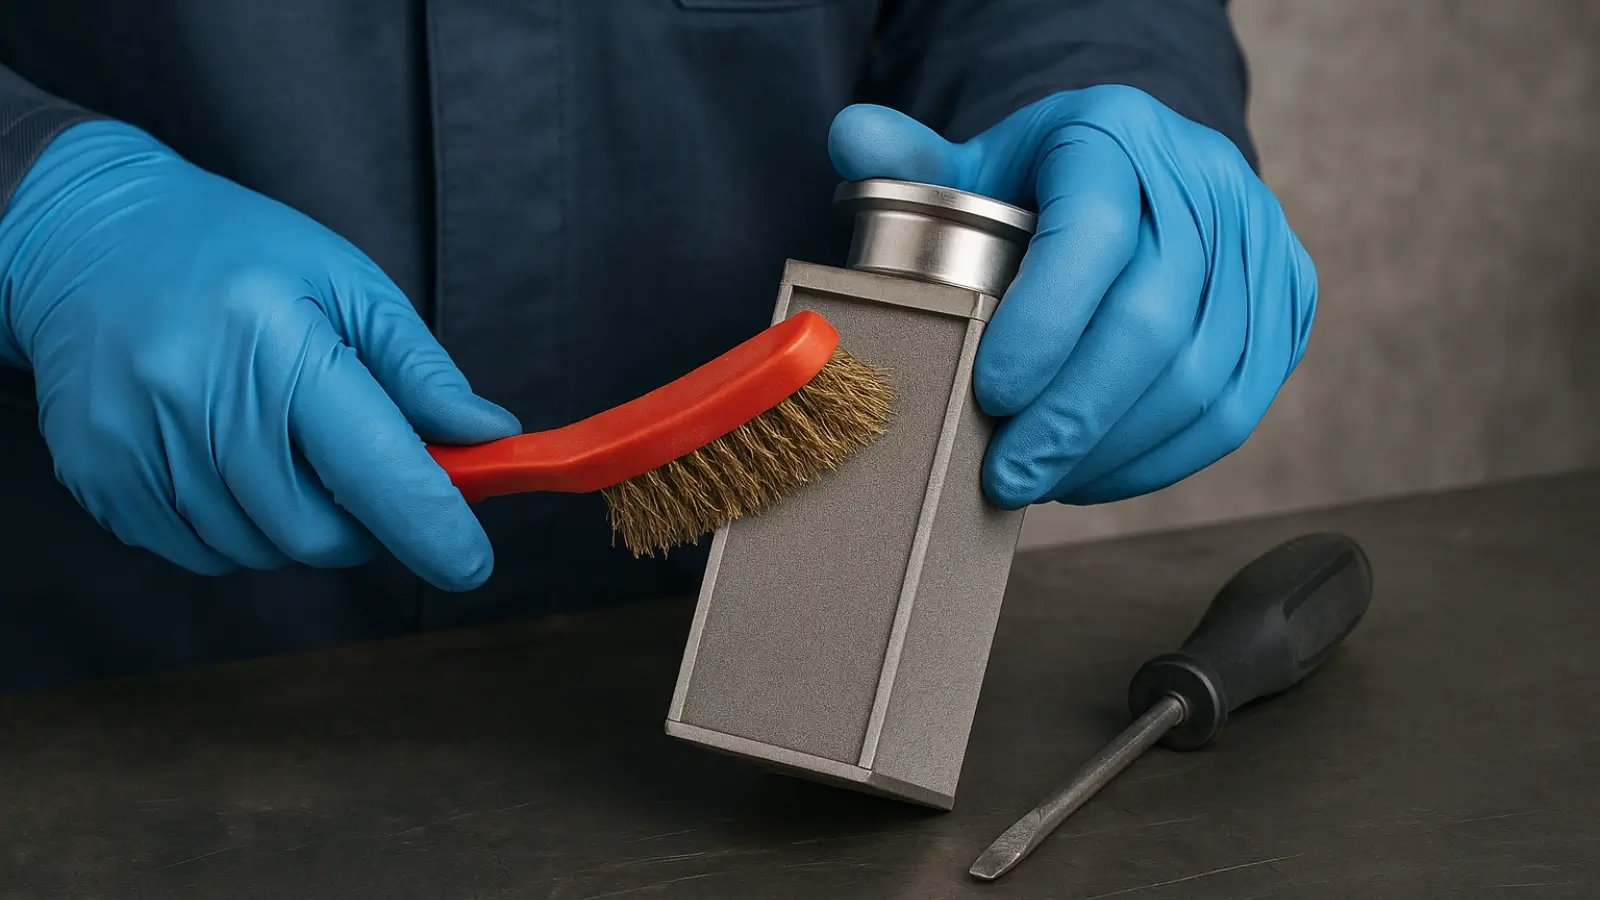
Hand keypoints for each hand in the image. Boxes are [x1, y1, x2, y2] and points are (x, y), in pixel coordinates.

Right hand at [0, 121, 519, 588]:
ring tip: (276, 438)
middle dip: (364, 522)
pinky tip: (222, 454)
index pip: (375, 468)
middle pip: (317, 533)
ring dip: (296, 521)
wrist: (87, 236)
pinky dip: (236, 525)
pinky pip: (201, 551)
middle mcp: (198, 395)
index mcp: (277, 339)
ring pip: (261, 551)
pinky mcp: (99, 478)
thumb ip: (420, 371)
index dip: (434, 529)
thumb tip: (488, 438)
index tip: (471, 561)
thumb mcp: (347, 283)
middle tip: (361, 469)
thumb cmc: (236, 255)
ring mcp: (138, 443)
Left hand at [828, 85, 1315, 505]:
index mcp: (1118, 137)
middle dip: (1073, 416)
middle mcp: (1204, 182)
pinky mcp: (1288, 302)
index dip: (1045, 325)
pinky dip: (1163, 458)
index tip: (991, 394)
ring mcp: (1260, 243)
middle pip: (1154, 322)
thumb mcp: (979, 163)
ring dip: (1116, 449)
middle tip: (1008, 473)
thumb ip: (912, 163)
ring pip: (1202, 377)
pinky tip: (1098, 473)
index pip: (1096, 235)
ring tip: (1045, 480)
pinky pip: (1237, 406)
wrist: (1148, 173)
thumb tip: (854, 138)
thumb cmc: (1047, 185)